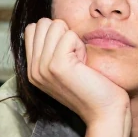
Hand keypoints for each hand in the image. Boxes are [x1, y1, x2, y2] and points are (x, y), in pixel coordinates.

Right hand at [25, 18, 130, 136]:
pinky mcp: (56, 66)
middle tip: (76, 58)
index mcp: (32, 70)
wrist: (105, 112)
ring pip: (55, 25)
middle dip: (64, 34)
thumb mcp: (66, 67)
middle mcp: (33, 69)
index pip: (32, 28)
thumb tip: (51, 24)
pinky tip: (84, 65)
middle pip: (43, 24)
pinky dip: (81, 46)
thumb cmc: (93, 88)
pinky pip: (69, 35)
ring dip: (73, 40)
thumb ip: (52, 49)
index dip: (55, 33)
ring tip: (80, 63)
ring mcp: (42, 68)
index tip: (69, 55)